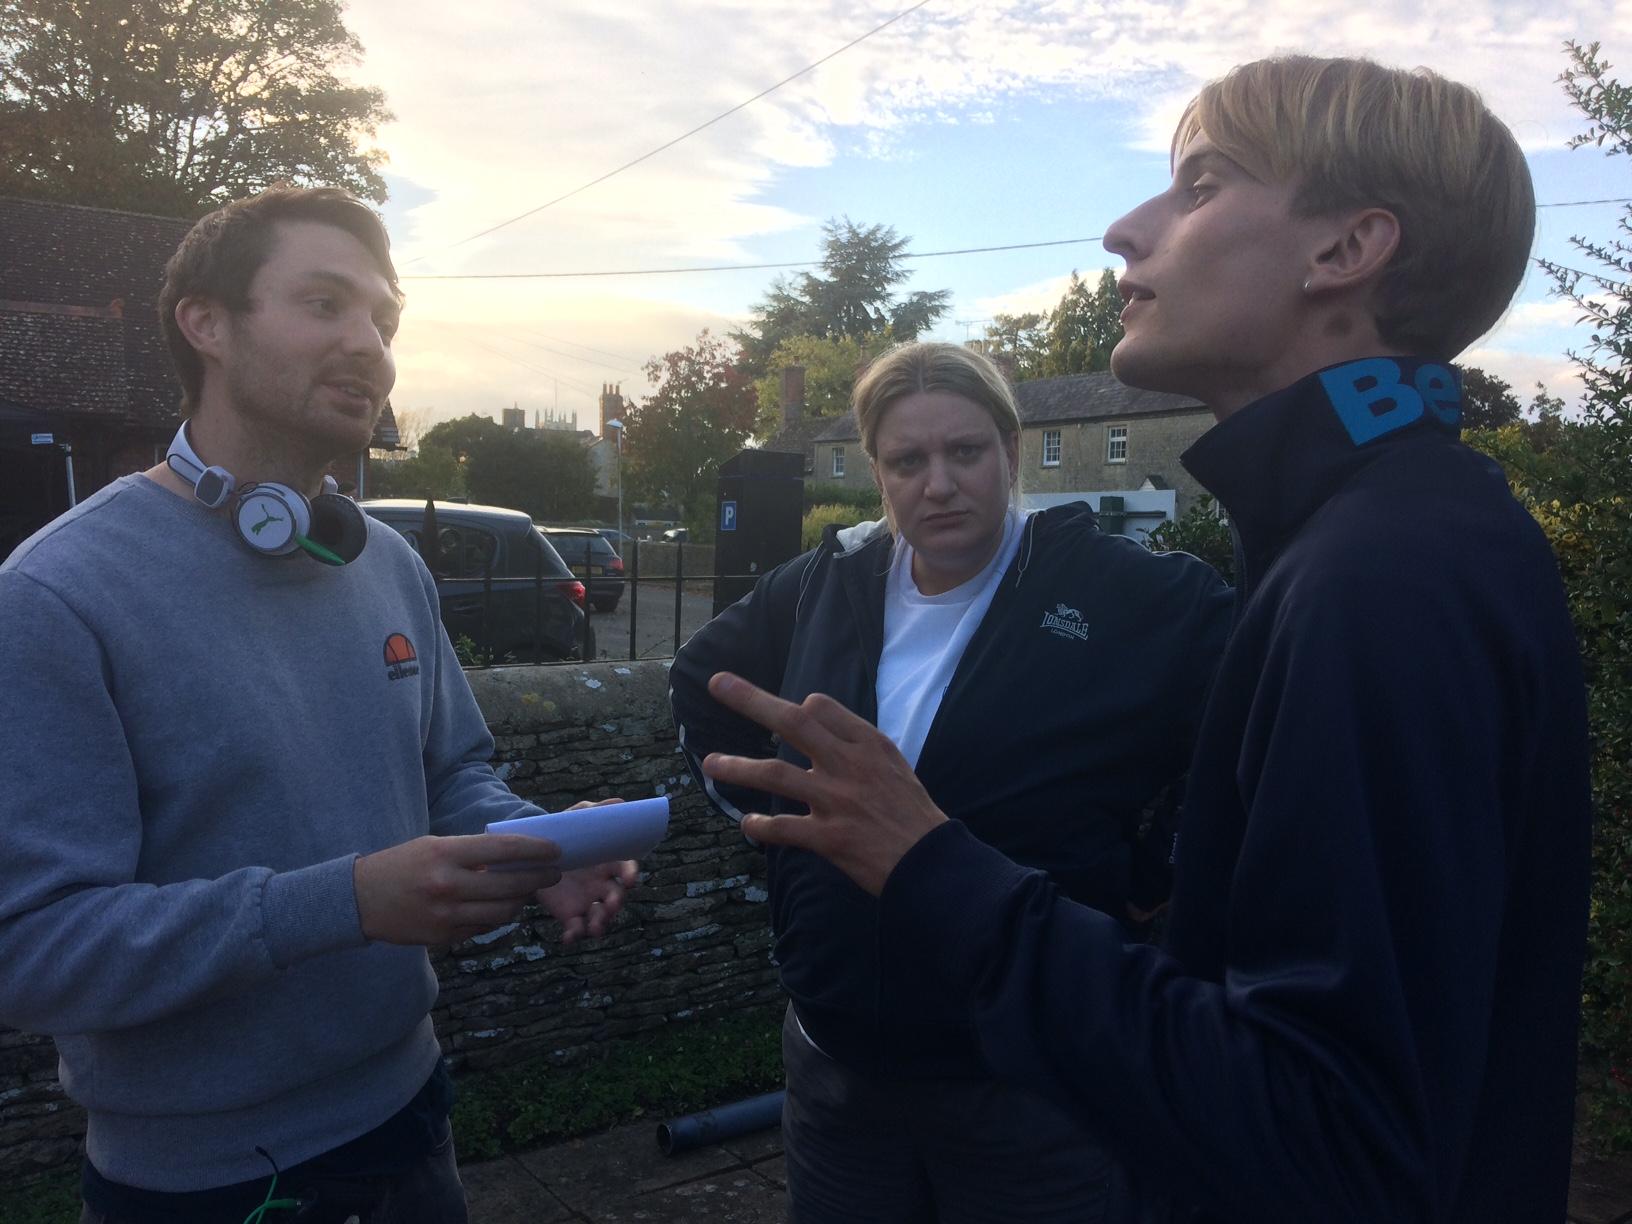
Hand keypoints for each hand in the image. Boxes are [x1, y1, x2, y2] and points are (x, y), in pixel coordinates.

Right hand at [354, 834, 561, 945]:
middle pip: (511, 885)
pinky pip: (482, 928)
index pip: (503, 849)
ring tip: (528, 891)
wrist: (360, 899)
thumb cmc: (402, 864)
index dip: (536, 850)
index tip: (556, 850)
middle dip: (539, 879)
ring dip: (521, 901)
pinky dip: (496, 917)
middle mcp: (448, 885)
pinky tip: (499, 907)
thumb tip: (515, 857)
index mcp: (446, 854)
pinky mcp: (442, 938)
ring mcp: (445, 915)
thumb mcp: (434, 846)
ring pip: (502, 913)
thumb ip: (472, 852)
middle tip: (554, 874)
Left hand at [535, 799, 638, 944]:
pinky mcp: (570, 913)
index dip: (631, 874)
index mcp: (609, 862)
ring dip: (601, 923)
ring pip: (601, 916)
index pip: (626, 869)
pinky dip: (575, 935)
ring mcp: (588, 901)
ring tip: (595, 927)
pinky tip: (570, 937)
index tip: (630, 879)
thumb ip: (598, 811)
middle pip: (617, 897)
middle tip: (610, 905)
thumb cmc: (567, 834)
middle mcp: (603, 884)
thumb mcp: (579, 817)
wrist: (536, 853)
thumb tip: (620, 803)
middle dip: (616, 903)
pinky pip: (576, 928)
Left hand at [699, 672, 946, 895]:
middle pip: (792, 722)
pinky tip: (746, 823)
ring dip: (738, 767)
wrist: (931, 861)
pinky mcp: (829, 838)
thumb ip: (856, 744)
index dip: (800, 707)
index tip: (785, 713)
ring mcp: (836, 800)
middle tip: (718, 683)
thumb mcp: (893, 764)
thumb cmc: (912, 812)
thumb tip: (819, 721)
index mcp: (868, 744)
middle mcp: (848, 764)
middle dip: (751, 700)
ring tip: (710, 763)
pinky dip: (760, 826)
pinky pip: (783, 828)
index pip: (820, 707)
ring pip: (776, 774)